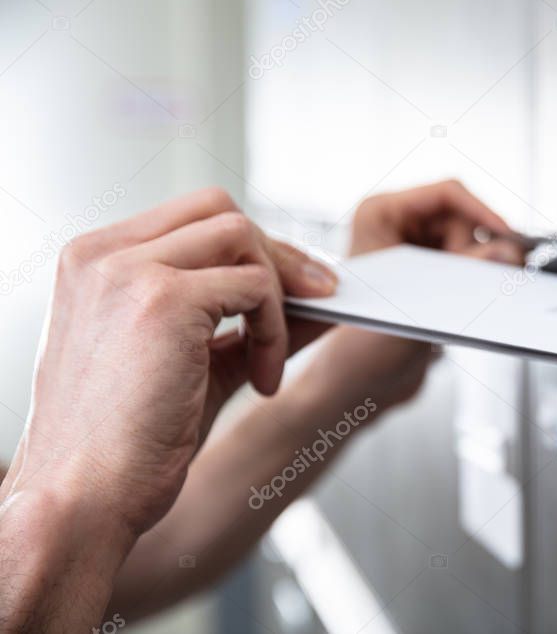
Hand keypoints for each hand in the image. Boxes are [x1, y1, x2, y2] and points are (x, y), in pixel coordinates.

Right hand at [0, 188, 336, 537]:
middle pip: (220, 209)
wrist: (81, 503)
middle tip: (319, 297)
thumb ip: (250, 324)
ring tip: (270, 360)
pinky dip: (274, 331)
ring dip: (278, 294)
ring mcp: (128, 271)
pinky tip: (261, 382)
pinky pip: (255, 286)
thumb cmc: (126, 446)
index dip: (249, 247)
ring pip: (242, 236)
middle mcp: (102, 255)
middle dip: (277, 253)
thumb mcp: (197, 364)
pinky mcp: (163, 300)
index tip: (292, 285)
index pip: (191, 217)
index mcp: (93, 263)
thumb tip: (320, 300)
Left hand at [289, 180, 524, 415]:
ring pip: (471, 243)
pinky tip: (458, 302)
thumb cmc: (365, 345)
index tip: (508, 237)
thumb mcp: (420, 301)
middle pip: (463, 219)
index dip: (484, 212)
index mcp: (380, 214)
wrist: (361, 384)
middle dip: (475, 251)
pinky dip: (474, 280)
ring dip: (474, 270)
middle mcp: (396, 225)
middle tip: (474, 281)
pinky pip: (469, 263)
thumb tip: (506, 250)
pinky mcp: (430, 272)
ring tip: (453, 298)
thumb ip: (466, 271)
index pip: (446, 193)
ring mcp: (414, 247)